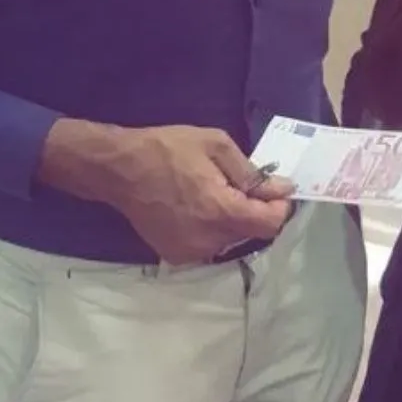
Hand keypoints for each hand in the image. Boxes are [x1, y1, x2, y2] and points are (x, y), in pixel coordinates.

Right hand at [40, 119, 293, 263]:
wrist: (119, 169)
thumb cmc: (168, 149)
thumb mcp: (216, 145)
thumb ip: (252, 173)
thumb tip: (282, 190)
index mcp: (221, 211)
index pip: (270, 225)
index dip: (279, 207)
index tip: (275, 189)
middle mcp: (209, 240)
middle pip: (251, 232)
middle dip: (254, 209)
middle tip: (237, 182)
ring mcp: (191, 252)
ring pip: (231, 239)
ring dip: (232, 219)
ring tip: (212, 192)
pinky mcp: (176, 256)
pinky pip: (209, 244)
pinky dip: (212, 228)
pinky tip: (195, 206)